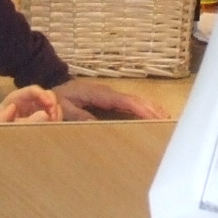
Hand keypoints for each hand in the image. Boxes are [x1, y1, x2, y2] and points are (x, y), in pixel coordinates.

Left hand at [0, 86, 62, 124]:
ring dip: (56, 113)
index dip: (44, 95)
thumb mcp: (6, 128)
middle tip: (54, 119)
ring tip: (54, 125)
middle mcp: (27, 103)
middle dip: (52, 104)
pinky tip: (53, 129)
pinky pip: (52, 117)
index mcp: (16, 99)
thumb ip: (24, 122)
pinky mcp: (39, 122)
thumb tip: (44, 114)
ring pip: (51, 106)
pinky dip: (56, 121)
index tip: (51, 107)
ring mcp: (34, 112)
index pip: (33, 91)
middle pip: (45, 95)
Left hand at [52, 79, 167, 121]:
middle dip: (151, 108)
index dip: (140, 109)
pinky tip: (152, 115)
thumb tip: (100, 125)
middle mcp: (107, 92)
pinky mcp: (109, 100)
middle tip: (168, 121)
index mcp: (98, 94)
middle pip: (134, 99)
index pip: (124, 100)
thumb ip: (80, 116)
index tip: (154, 117)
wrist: (49, 94)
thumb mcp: (64, 110)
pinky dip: (143, 109)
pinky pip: (129, 104)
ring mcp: (109, 95)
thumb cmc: (56, 102)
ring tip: (166, 119)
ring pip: (134, 100)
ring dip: (150, 108)